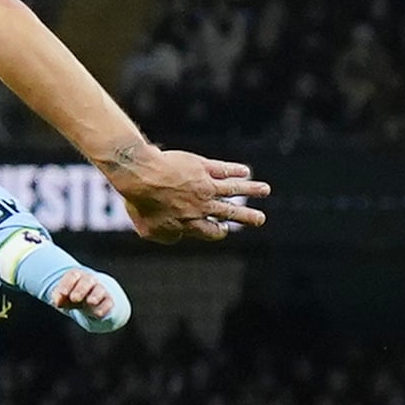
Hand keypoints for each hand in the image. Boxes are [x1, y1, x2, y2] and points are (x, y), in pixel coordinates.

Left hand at [45, 269, 115, 322]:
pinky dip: (103, 308)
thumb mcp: (63, 296)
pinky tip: (97, 313)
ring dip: (95, 295)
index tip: (62, 293)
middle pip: (87, 280)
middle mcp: (90, 281)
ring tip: (90, 302)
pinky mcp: (108, 301)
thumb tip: (58, 302)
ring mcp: (100, 290)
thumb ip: (58, 297)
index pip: (72, 275)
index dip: (66, 284)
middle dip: (81, 289)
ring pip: (100, 290)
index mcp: (77, 276)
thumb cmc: (74, 295)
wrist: (92, 300)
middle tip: (74, 298)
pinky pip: (108, 303)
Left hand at [105, 145, 267, 242]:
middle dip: (246, 216)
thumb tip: (177, 237)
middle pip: (229, 212)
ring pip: (234, 188)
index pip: (211, 231)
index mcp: (189, 222)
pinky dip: (236, 170)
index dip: (219, 231)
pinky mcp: (202, 167)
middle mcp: (201, 206)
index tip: (224, 228)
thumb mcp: (148, 229)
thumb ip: (165, 236)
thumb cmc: (139, 202)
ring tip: (265, 190)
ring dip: (251, 189)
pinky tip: (245, 171)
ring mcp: (204, 185)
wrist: (140, 175)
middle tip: (260, 219)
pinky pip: (224, 169)